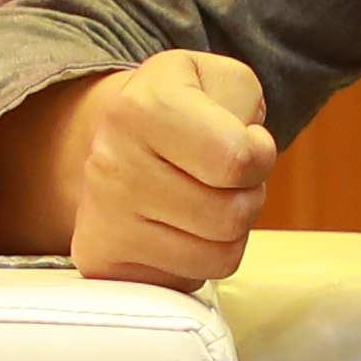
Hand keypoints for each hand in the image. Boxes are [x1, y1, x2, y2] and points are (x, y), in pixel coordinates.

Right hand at [57, 49, 275, 291]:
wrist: (115, 138)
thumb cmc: (183, 110)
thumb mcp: (219, 77)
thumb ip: (245, 99)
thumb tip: (246, 153)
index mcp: (143, 106)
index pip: (239, 160)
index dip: (260, 156)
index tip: (245, 142)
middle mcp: (112, 162)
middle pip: (232, 216)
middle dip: (247, 197)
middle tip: (224, 179)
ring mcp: (101, 216)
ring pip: (217, 257)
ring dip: (228, 233)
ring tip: (205, 201)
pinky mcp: (100, 262)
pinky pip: (188, 283)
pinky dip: (198, 261)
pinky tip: (179, 228)